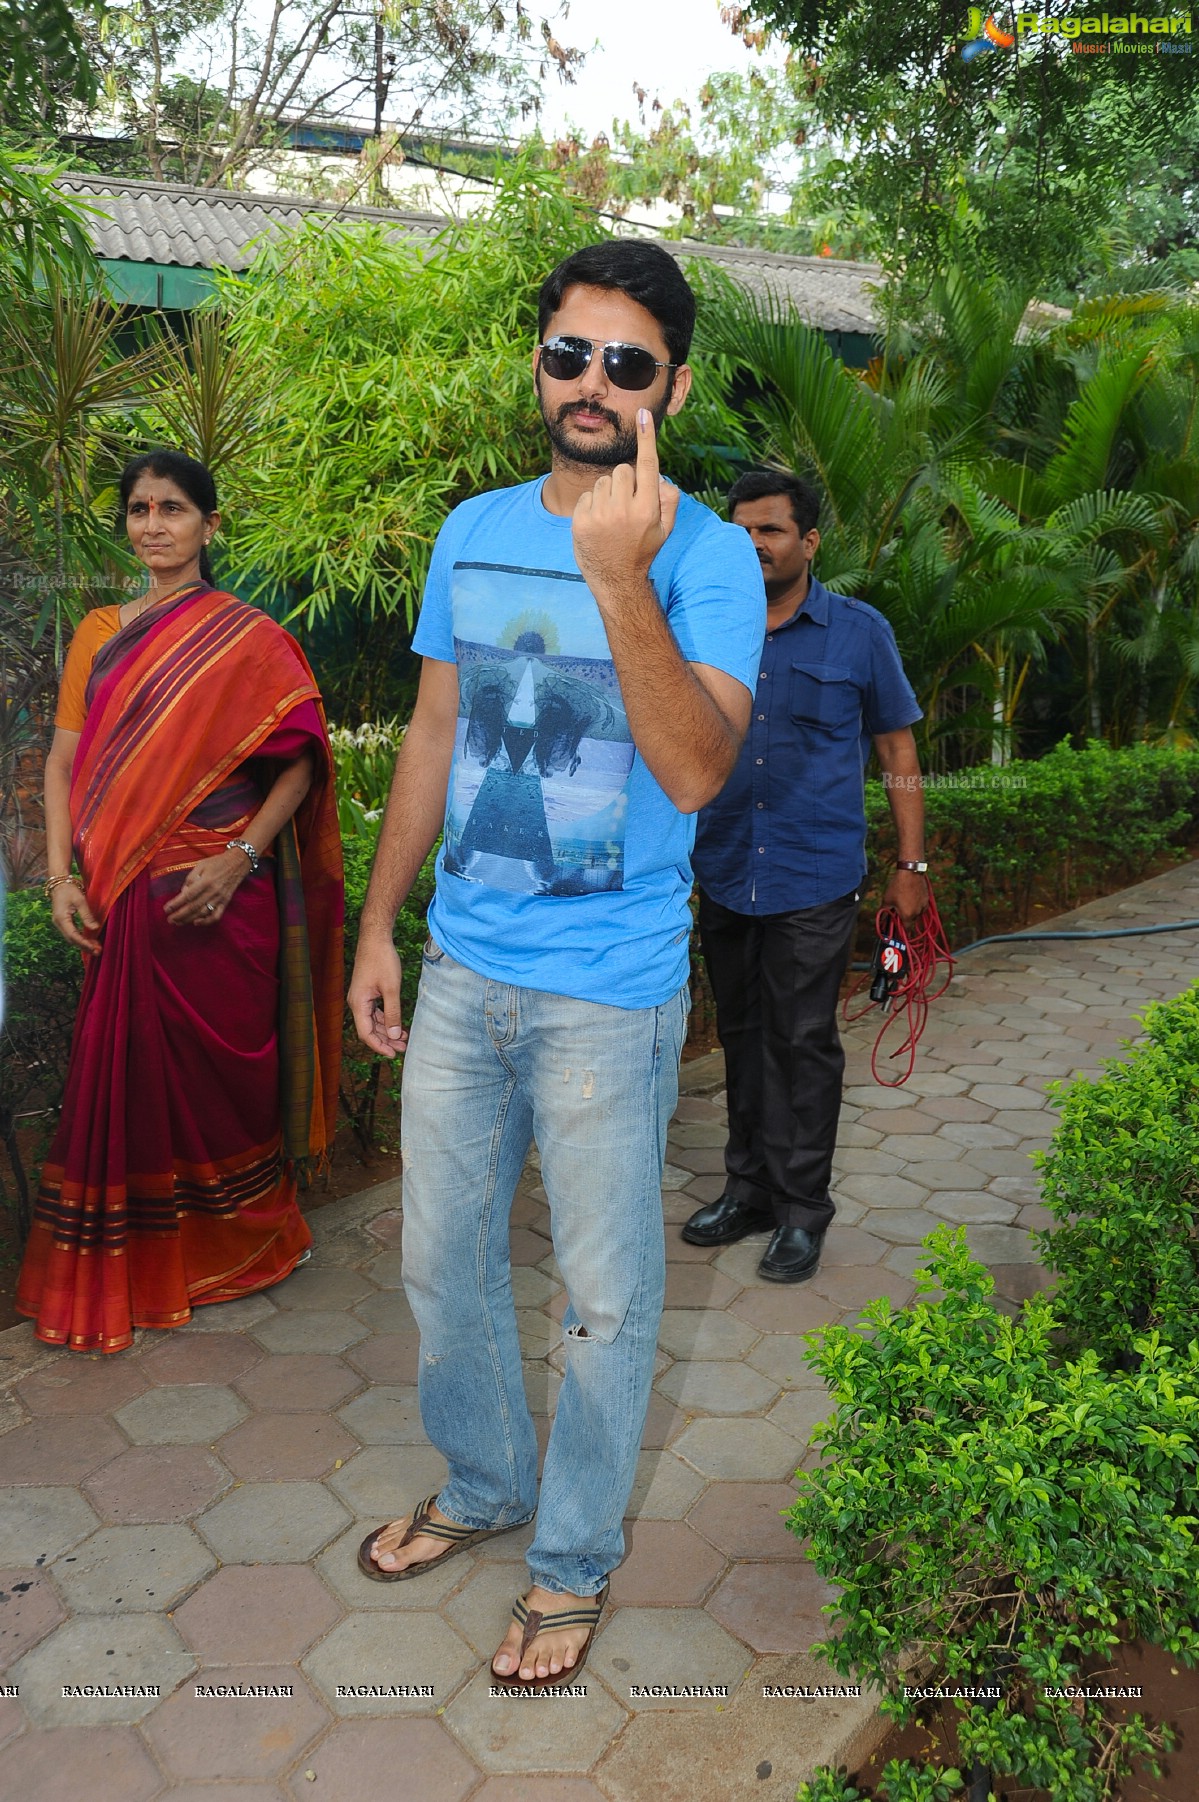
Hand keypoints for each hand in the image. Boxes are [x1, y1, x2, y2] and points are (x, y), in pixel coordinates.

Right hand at [51, 880, 100, 954]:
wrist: (59, 883)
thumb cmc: (69, 890)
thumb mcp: (80, 901)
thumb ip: (87, 915)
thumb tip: (95, 928)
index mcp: (61, 919)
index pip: (73, 935)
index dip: (84, 943)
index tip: (95, 948)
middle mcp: (59, 924)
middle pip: (72, 940)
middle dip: (85, 947)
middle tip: (98, 952)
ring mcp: (60, 924)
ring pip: (71, 938)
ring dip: (83, 944)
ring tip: (96, 949)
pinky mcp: (63, 922)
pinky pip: (71, 934)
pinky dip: (80, 938)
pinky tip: (89, 941)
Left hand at [162, 850, 248, 925]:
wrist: (238, 863)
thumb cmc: (216, 863)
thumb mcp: (201, 865)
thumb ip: (191, 879)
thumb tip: (183, 893)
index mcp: (205, 881)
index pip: (188, 896)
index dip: (176, 904)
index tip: (166, 909)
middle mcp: (213, 891)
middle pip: (193, 907)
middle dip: (179, 915)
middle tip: (169, 920)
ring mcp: (220, 898)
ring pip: (202, 913)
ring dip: (188, 920)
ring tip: (178, 922)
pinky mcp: (225, 903)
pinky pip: (216, 916)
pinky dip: (206, 922)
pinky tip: (196, 923)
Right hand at [348, 936, 406, 1057]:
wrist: (375, 939)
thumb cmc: (382, 960)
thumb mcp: (391, 988)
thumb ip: (393, 1013)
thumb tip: (395, 1035)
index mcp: (358, 1003)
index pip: (366, 1033)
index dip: (379, 1046)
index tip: (393, 1054)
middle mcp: (356, 1003)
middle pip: (369, 1029)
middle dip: (385, 1040)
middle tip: (403, 1049)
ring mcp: (361, 998)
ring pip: (372, 1022)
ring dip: (387, 1031)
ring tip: (404, 1039)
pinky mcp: (367, 993)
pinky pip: (374, 1012)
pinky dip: (385, 1020)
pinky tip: (398, 1025)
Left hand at [571, 407, 679, 594]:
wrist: (615, 580)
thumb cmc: (642, 551)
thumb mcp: (665, 530)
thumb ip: (669, 500)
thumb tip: (660, 478)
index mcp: (648, 509)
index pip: (648, 466)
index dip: (646, 438)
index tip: (643, 414)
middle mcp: (625, 509)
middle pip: (622, 470)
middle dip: (625, 481)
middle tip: (627, 505)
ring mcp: (601, 515)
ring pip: (603, 481)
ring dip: (607, 493)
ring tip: (612, 518)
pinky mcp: (581, 520)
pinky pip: (588, 495)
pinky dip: (593, 505)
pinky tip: (598, 524)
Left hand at [883, 869, 928, 926]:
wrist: (910, 872)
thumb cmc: (897, 886)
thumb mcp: (887, 900)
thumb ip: (884, 912)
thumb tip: (880, 920)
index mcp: (907, 916)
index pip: (906, 930)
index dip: (901, 931)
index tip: (898, 931)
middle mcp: (917, 913)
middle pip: (911, 921)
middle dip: (905, 919)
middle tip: (899, 912)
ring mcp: (924, 906)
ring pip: (917, 914)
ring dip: (911, 912)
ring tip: (904, 902)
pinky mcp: (927, 899)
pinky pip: (922, 907)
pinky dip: (917, 905)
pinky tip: (911, 898)